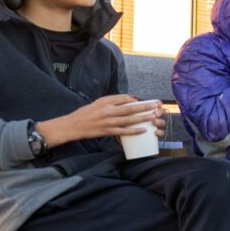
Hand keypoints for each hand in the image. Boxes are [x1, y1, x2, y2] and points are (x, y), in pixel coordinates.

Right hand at [36, 95, 165, 147]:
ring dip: (142, 118)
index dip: (137, 100)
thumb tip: (131, 99)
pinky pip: (123, 131)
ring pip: (129, 120)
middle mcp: (108, 111)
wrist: (72, 126)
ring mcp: (108, 122)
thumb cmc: (85, 113)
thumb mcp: (98, 102)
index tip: (148, 101)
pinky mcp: (107, 132)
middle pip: (130, 108)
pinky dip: (134, 131)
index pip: (124, 98)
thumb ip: (114, 100)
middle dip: (145, 107)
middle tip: (157, 106)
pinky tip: (143, 130)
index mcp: (105, 102)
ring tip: (154, 117)